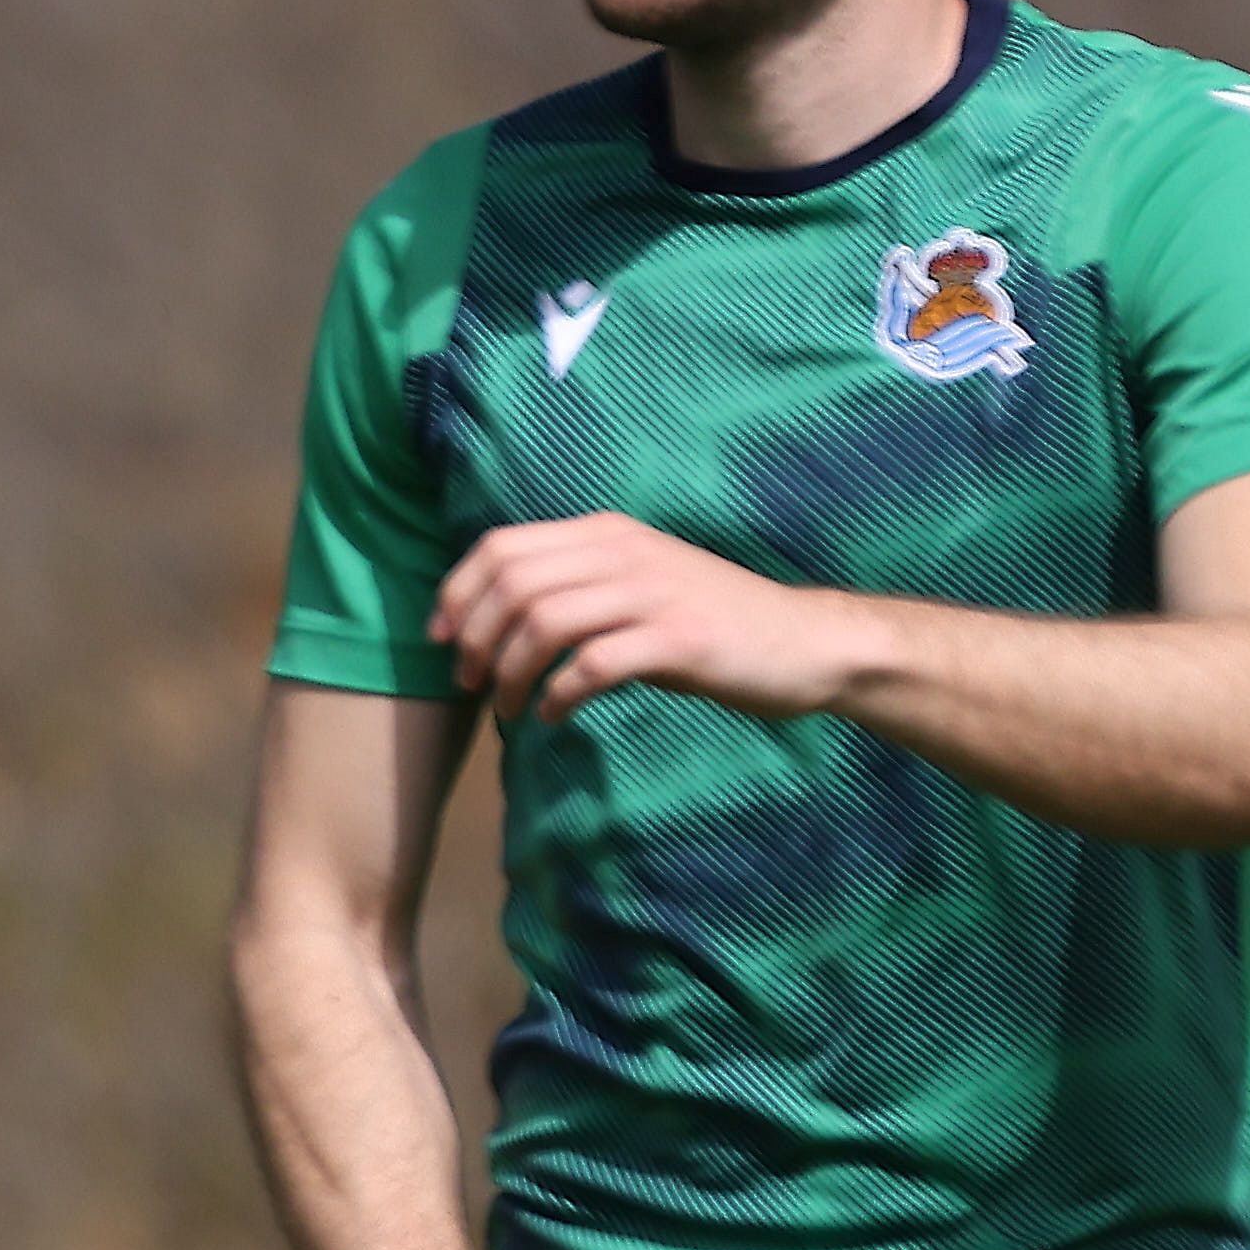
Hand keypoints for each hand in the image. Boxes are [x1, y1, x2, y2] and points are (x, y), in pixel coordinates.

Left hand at [435, 514, 879, 724]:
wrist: (807, 642)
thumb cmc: (711, 621)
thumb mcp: (637, 583)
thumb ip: (576, 585)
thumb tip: (492, 617)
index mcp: (607, 534)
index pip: (500, 546)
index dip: (456, 593)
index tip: (442, 640)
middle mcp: (625, 553)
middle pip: (511, 585)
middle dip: (474, 640)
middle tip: (471, 683)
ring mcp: (654, 594)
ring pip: (542, 623)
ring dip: (509, 673)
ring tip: (508, 708)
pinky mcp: (680, 640)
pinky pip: (593, 665)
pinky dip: (559, 695)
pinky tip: (556, 715)